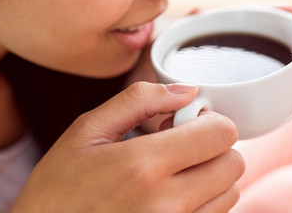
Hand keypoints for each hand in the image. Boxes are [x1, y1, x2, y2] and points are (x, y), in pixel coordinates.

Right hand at [11, 82, 244, 212]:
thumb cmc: (58, 187)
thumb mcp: (87, 131)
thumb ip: (139, 101)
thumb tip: (188, 91)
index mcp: (143, 164)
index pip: (221, 134)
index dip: (210, 120)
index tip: (187, 122)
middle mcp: (166, 203)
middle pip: (232, 164)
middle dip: (213, 147)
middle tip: (179, 146)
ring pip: (229, 193)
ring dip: (210, 176)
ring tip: (172, 173)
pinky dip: (202, 202)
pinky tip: (170, 195)